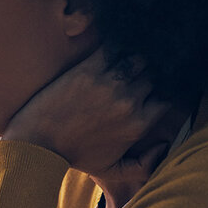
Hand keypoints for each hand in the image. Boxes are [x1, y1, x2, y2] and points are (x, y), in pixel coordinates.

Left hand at [2, 47, 171, 177]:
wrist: (38, 144)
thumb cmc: (74, 157)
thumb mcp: (111, 171)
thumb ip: (143, 166)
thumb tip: (164, 147)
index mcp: (138, 124)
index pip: (169, 98)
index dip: (169, 88)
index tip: (161, 83)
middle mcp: (129, 102)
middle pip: (156, 74)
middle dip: (156, 69)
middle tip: (149, 63)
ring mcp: (110, 83)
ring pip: (140, 57)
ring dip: (140, 53)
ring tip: (137, 50)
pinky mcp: (90, 68)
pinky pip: (115, 46)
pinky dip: (121, 40)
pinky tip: (121, 37)